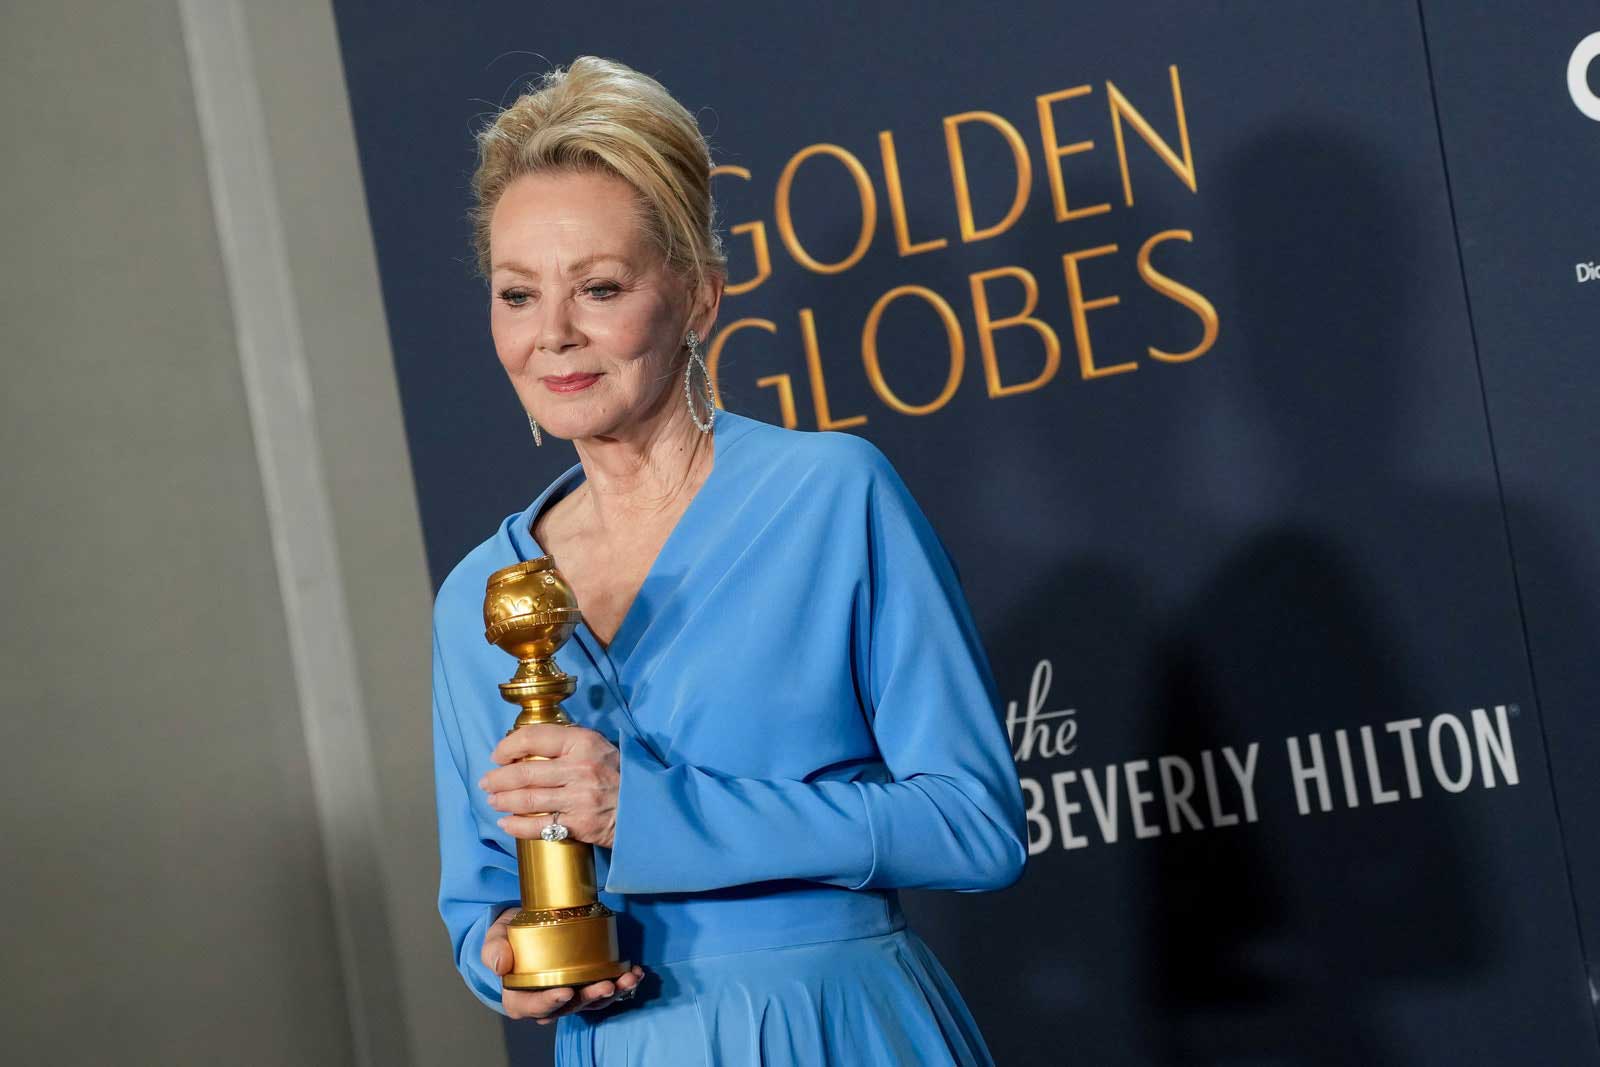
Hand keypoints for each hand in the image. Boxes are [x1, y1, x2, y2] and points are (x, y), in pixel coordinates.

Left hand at [481, 723, 620, 848]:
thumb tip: (529, 748)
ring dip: (504, 800)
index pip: (535, 738)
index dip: (509, 746)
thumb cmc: (621, 774)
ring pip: (527, 799)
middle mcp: (579, 768)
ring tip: (493, 800)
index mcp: (583, 743)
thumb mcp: (599, 747)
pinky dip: (517, 826)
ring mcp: (579, 798)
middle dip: (499, 778)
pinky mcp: (580, 824)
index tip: (498, 754)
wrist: (649, 806)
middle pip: (525, 772)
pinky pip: (539, 826)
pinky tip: (506, 823)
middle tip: (487, 782)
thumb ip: (569, 745)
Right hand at [483, 908, 646, 1023]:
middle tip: (606, 986)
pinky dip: (622, 984)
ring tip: (627, 979)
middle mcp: (548, 1003)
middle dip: (590, 997)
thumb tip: (500, 964)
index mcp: (521, 999)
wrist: (523, 930)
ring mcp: (569, 996)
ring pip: (592, 1002)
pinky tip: (634, 973)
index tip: (566, 991)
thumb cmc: (507, 939)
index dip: (550, 1003)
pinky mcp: (585, 985)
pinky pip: (605, 990)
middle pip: (570, 1007)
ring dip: (613, 992)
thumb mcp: (494, 940)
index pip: (534, 1007)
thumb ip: (494, 950)